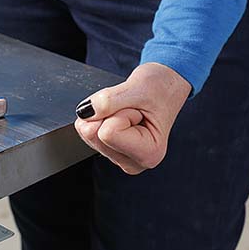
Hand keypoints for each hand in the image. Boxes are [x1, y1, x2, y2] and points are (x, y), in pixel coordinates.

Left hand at [74, 62, 190, 174]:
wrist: (164, 87)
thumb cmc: (160, 88)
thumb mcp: (138, 88)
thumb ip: (109, 100)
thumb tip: (84, 112)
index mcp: (149, 153)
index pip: (107, 133)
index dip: (119, 112)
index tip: (138, 110)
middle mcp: (134, 162)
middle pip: (94, 135)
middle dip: (109, 113)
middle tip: (132, 109)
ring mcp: (120, 158)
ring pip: (88, 133)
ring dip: (104, 114)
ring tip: (129, 111)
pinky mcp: (108, 150)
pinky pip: (86, 130)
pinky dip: (99, 116)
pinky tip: (120, 116)